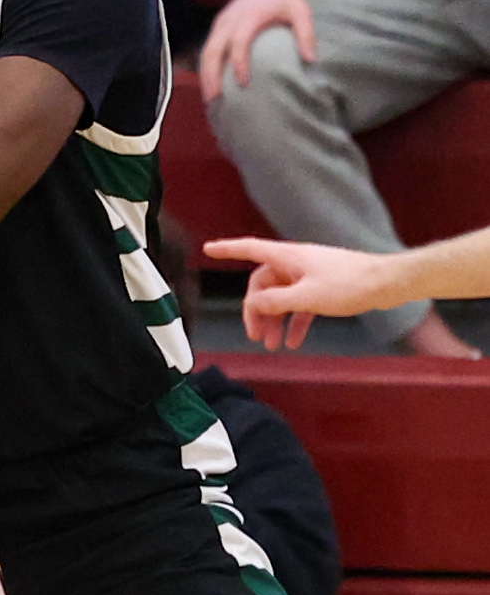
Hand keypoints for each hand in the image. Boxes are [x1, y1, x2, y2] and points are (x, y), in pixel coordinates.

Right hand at [198, 0, 315, 102]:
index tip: (243, 83)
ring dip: (205, 75)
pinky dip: (206, 67)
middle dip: (212, 76)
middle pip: (213, 51)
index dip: (239, 63)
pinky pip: (207, 49)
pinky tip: (210, 83)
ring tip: (210, 98)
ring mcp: (221, 23)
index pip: (238, 42)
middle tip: (216, 99)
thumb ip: (306, 34)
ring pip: (206, 52)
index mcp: (249, 16)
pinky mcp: (218, 26)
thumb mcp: (301, 11)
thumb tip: (310, 60)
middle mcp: (230, 20)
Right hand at [202, 236, 391, 349]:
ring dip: (275, 321)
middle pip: (263, 285)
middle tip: (256, 336)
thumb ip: (275, 302)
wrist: (386, 284)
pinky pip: (300, 304)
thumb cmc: (349, 285)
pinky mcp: (323, 287)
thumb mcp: (306, 297)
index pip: (249, 249)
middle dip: (256, 311)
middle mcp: (295, 262)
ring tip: (272, 346)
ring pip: (281, 297)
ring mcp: (309, 274)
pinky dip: (294, 321)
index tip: (208, 249)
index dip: (227, 249)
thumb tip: (252, 305)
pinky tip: (293, 341)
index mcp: (288, 257)